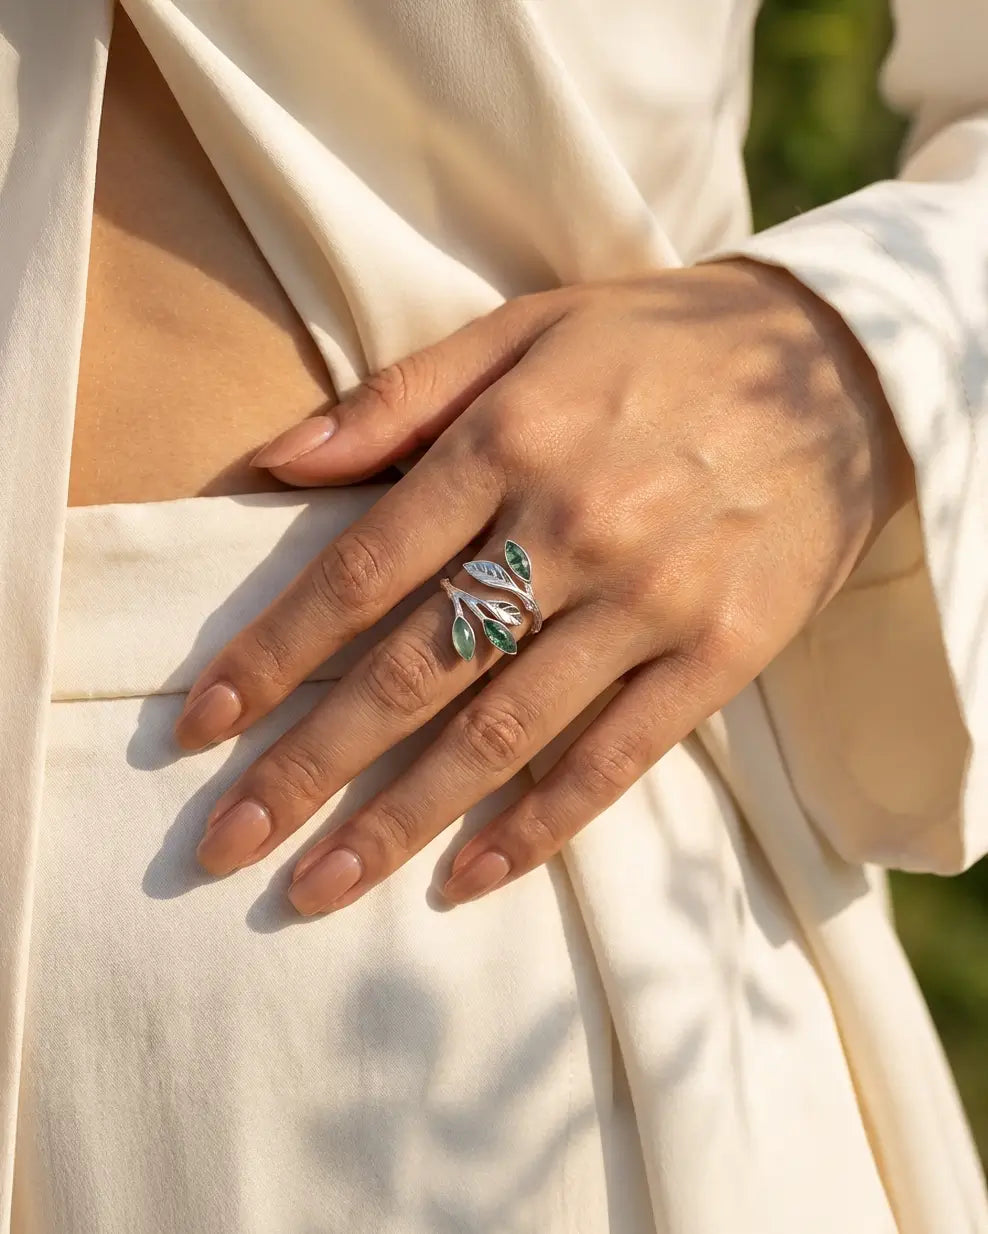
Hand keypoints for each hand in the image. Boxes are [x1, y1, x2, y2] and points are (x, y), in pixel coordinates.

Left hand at [176, 259, 912, 914]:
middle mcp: (572, 529)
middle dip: (307, 765)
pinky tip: (469, 880)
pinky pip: (617, 759)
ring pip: (502, 734)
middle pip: (413, 670)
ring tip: (317, 888)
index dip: (273, 654)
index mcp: (510, 442)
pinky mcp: (718, 656)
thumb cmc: (660, 345)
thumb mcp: (526, 328)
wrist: (837, 374)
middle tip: (225, 842)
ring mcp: (650, 602)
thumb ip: (396, 396)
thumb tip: (273, 462)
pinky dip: (541, 828)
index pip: (360, 570)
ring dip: (400, 821)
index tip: (201, 725)